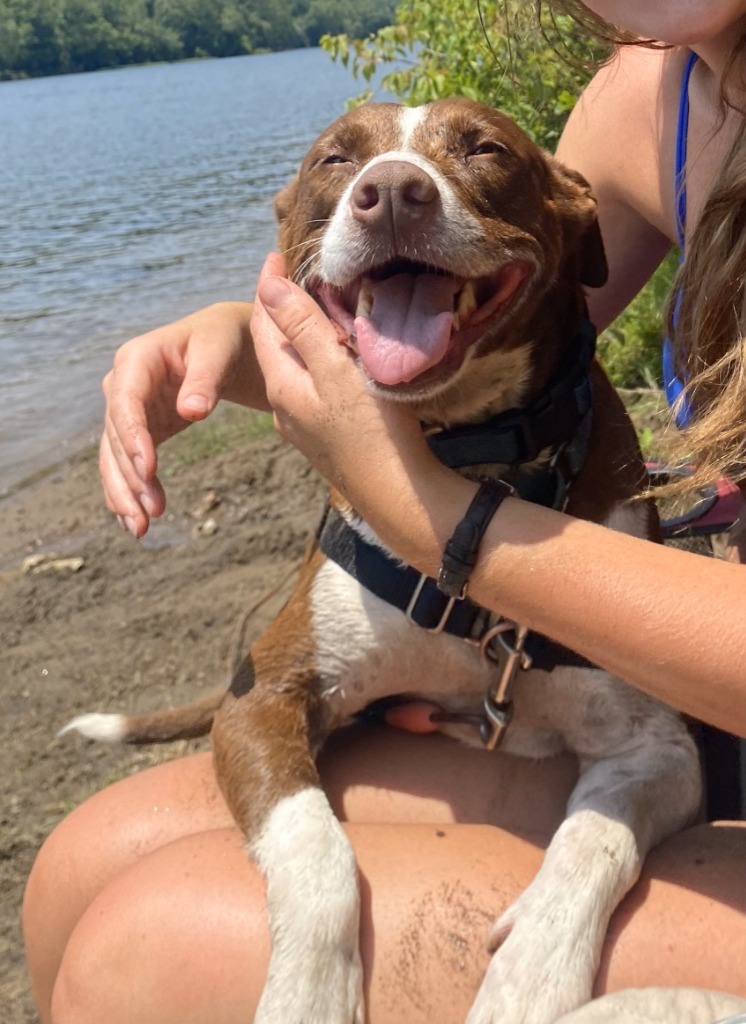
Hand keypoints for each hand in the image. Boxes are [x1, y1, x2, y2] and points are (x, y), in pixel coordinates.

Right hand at [100, 302, 256, 536]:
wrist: (224, 343)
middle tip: (146, 514)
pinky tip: (135, 523)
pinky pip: (127, 464)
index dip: (133, 437)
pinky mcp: (140, 431)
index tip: (149, 470)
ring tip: (139, 529)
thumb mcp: (219, 350)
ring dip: (125, 494)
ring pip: (115, 457)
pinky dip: (130, 492)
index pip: (126, 402)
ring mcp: (127, 410)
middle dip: (129, 477)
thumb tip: (192, 412)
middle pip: (115, 437)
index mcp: (136, 360)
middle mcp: (122, 385)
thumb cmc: (223, 340)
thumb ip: (206, 379)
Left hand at [252, 254, 456, 567]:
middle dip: (282, 310)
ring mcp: (308, 425)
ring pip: (297, 368)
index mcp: (283, 385)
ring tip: (320, 308)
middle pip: (276, 346)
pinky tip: (339, 358)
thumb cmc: (371, 432)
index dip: (267, 287)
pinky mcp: (331, 438)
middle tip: (297, 275)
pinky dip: (321, 361)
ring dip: (303, 336)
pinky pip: (316, 387)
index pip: (263, 325)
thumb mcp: (335, 371)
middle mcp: (287, 406)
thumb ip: (302, 327)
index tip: (275, 254)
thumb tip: (267, 285)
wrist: (399, 497)